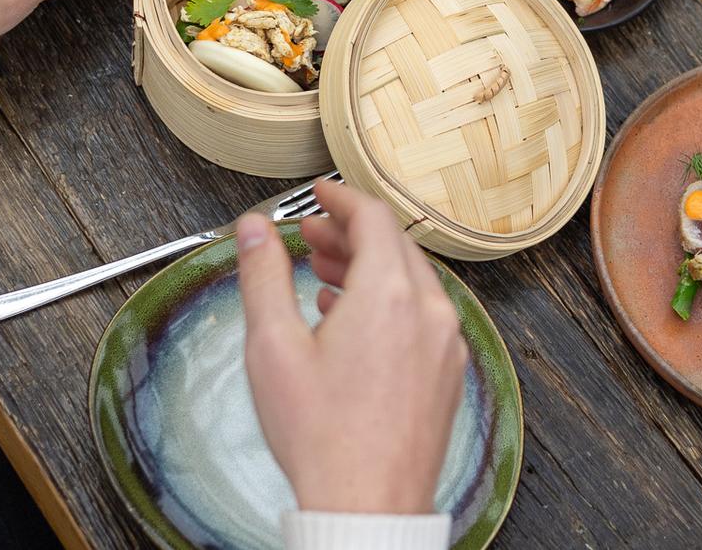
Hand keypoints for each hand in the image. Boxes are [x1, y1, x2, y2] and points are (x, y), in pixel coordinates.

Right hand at [237, 181, 464, 514]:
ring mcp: (445, 343)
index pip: (373, 217)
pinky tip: (351, 319)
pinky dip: (388, 301)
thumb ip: (263, 275)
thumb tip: (254, 229)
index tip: (319, 194)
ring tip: (325, 274)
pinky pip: (422, 315)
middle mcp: (428, 311)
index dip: (340, 197)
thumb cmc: (323, 439)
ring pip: (411, 280)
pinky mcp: (447, 372)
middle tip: (312, 235)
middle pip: (394, 246)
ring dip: (369, 267)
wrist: (366, 507)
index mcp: (389, 294)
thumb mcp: (273, 347)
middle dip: (351, 233)